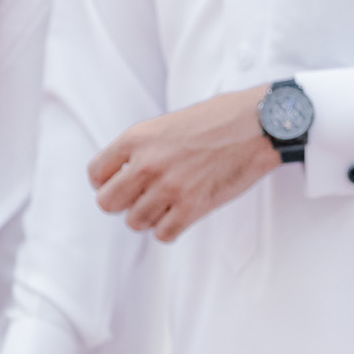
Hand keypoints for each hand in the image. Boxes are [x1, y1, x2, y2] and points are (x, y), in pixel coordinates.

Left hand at [88, 87, 277, 242]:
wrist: (257, 125)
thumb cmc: (220, 118)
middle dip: (123, 203)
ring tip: (167, 204)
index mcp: (137, 138)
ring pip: (136, 222)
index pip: (96, 174)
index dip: (106, 182)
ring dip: (149, 217)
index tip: (121, 183)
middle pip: (108, 203)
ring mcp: (169, 188)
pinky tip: (181, 215)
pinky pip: (163, 234)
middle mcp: (147, 164)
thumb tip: (128, 173)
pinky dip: (169, 229)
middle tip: (141, 197)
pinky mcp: (192, 208)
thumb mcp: (168, 122)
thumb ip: (143, 147)